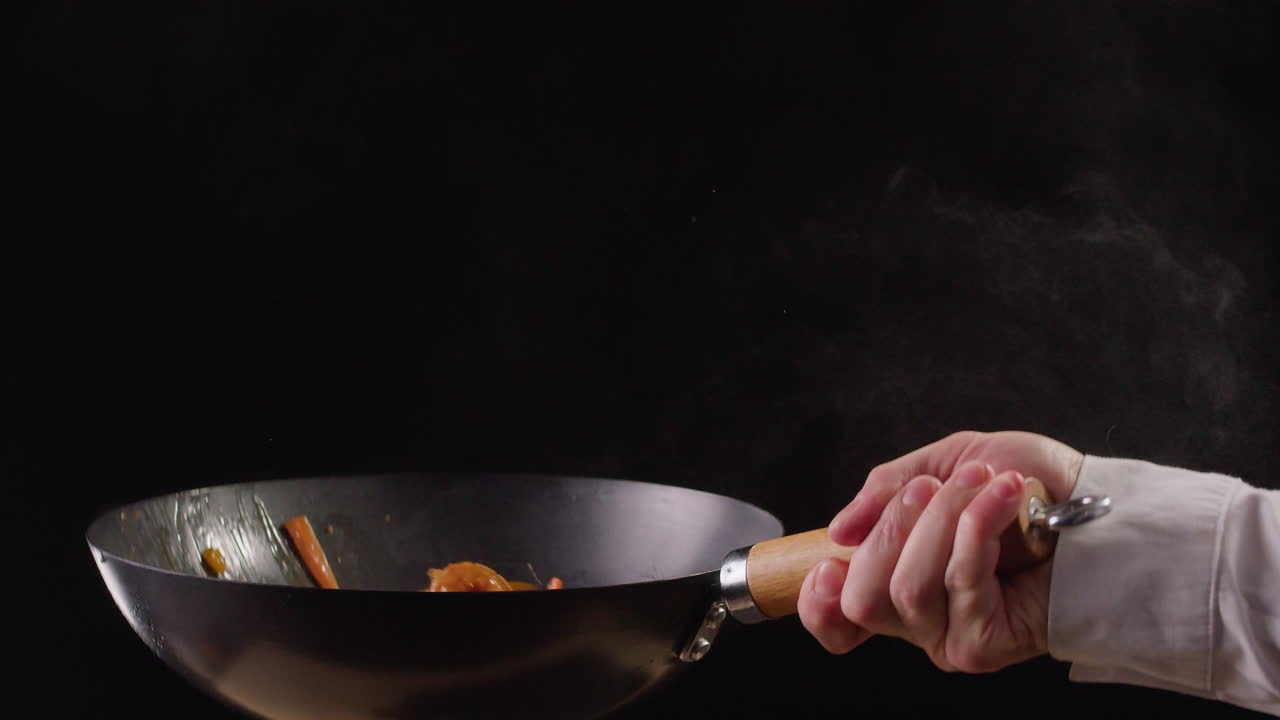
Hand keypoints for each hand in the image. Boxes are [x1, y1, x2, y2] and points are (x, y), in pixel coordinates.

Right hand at [797, 430, 1083, 671]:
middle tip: (928, 489)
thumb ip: (884, 492)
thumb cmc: (1025, 483)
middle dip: (892, 530)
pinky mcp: (988, 641)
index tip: (829, 562)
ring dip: (942, 519)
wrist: (1093, 497)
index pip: (839, 620)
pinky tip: (1003, 499)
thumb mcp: (942, 465)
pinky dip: (977, 527)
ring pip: (909, 588)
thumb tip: (838, 532)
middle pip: (864, 599)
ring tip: (982, 483)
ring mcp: (952, 635)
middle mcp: (921, 619)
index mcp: (898, 581)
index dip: (818, 603)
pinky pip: (960, 582)